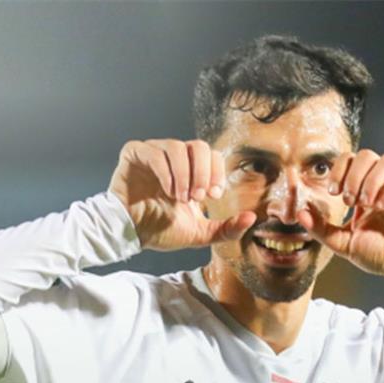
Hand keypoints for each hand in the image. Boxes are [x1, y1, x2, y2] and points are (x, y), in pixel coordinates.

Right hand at [108, 139, 255, 250]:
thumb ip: (226, 229)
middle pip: (199, 146)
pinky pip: (154, 151)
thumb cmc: (160, 230)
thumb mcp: (200, 233)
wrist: (130, 235)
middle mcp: (173, 158)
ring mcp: (153, 153)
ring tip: (180, 197)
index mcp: (190, 171)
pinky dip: (166, 171)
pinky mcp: (134, 154)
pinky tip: (167, 191)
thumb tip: (252, 218)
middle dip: (204, 173)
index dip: (217, 173)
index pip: (213, 155)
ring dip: (184, 175)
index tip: (214, 197)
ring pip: (178, 147)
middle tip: (198, 197)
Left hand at [297, 150, 383, 281]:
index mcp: (366, 188)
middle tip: (349, 200)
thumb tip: (300, 213)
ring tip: (365, 204)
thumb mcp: (344, 243)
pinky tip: (380, 207)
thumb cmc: (378, 254)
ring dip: (371, 180)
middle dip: (353, 175)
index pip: (351, 160)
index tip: (333, 192)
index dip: (339, 170)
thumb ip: (322, 229)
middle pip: (367, 155)